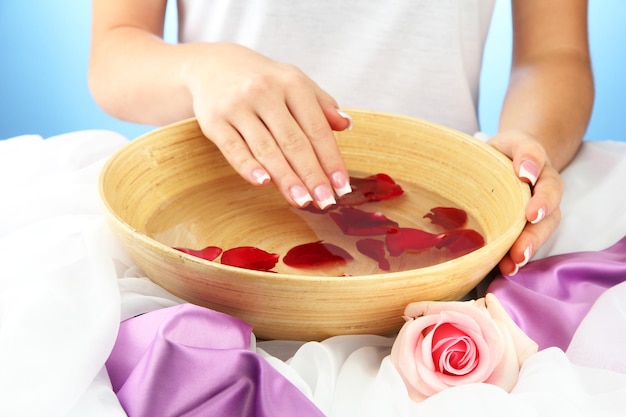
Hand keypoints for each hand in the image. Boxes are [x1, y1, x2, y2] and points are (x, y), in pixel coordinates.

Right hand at [181, 43, 352, 208]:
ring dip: (286, 178)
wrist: (213, 64)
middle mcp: (265, 93)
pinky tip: (263, 183)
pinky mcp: (214, 121)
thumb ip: (321, 104)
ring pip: (266, 148)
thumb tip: (346, 125)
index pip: (316, 128)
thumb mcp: (294, 82)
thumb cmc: (263, 80)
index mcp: (291, 84)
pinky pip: (233, 148)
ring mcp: (238, 107)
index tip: (342, 187)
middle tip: (325, 201)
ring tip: (302, 201)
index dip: (331, 159)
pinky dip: (248, 166)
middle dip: (312, 175)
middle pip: (294, 141)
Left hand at [487, 130, 563, 275]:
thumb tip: (525, 171)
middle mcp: (544, 188)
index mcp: (537, 164)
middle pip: (548, 209)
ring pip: (542, 229)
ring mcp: (539, 209)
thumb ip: (522, 150)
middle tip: (521, 247)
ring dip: (529, 247)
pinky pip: (527, 241)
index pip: (541, 170)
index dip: (536, 184)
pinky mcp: (526, 225)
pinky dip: (517, 256)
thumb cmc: (504, 153)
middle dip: (534, 231)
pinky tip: (506, 269)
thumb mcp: (508, 142)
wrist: (507, 160)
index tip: (527, 195)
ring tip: (514, 262)